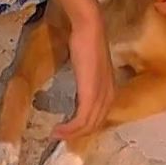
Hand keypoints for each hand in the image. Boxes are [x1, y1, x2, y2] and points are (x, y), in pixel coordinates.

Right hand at [52, 13, 114, 139]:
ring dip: (71, 134)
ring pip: (88, 125)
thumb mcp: (88, 64)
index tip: (70, 128)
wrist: (89, 28)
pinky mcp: (90, 95)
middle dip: (78, 133)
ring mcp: (101, 95)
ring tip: (56, 135)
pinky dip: (69, 129)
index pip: (100, 115)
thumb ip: (88, 77)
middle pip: (95, 124)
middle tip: (60, 135)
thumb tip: (81, 83)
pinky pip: (81, 120)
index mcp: (109, 87)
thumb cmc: (87, 40)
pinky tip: (57, 129)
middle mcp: (108, 94)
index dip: (85, 125)